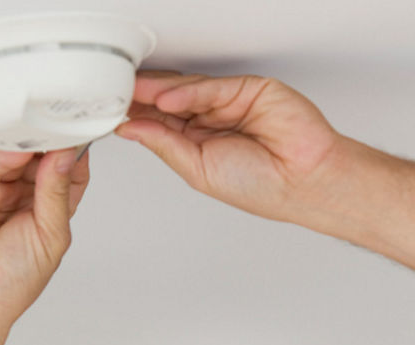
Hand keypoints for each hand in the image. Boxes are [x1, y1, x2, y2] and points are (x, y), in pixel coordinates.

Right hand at [0, 146, 90, 328]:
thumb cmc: (14, 281)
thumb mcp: (50, 234)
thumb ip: (56, 193)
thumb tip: (65, 156)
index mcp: (50, 213)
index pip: (68, 174)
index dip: (76, 154)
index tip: (85, 134)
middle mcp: (23, 200)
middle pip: (42, 161)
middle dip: (53, 144)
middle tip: (63, 123)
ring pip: (15, 159)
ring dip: (30, 145)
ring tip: (43, 130)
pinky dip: (3, 154)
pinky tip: (19, 147)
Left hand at [115, 71, 346, 222]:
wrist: (304, 182)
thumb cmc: (264, 187)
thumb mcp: (198, 171)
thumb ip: (165, 144)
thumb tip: (131, 129)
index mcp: (200, 142)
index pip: (161, 123)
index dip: (136, 116)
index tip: (110, 112)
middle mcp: (213, 120)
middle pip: (171, 101)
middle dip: (142, 98)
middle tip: (114, 96)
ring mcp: (231, 103)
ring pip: (189, 90)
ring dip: (159, 92)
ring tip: (134, 94)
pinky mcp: (250, 89)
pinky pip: (213, 86)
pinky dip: (189, 92)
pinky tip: (167, 100)